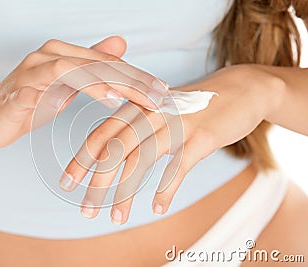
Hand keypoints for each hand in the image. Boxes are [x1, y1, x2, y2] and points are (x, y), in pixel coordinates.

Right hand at [0, 36, 167, 147]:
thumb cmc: (29, 101)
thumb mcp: (66, 85)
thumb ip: (91, 66)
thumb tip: (121, 45)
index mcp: (62, 54)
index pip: (106, 63)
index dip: (136, 76)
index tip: (163, 91)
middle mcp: (48, 56)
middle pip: (96, 64)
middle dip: (131, 80)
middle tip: (159, 96)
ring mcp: (32, 72)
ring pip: (75, 70)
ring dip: (106, 82)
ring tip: (133, 98)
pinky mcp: (20, 92)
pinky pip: (50, 89)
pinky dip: (76, 93)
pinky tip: (101, 103)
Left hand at [61, 64, 281, 223]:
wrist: (241, 89)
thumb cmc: (194, 106)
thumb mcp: (160, 112)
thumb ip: (136, 129)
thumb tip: (110, 157)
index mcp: (139, 107)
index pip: (102, 134)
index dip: (82, 160)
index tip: (67, 184)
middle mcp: (152, 113)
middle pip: (116, 149)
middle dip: (97, 181)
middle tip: (85, 209)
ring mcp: (177, 124)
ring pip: (142, 160)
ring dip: (126, 192)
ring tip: (116, 218)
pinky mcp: (202, 136)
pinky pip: (179, 167)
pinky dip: (167, 189)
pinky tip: (157, 207)